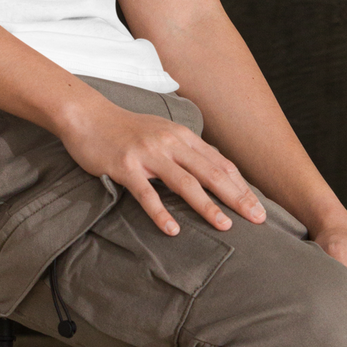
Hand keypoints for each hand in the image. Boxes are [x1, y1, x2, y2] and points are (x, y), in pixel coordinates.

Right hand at [58, 95, 265, 234]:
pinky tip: (173, 230)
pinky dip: (161, 213)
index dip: (241, 185)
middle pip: (211, 173)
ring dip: (207, 206)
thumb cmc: (126, 129)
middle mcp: (170, 143)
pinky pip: (146, 194)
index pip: (220, 163)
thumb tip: (213, 169)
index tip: (258, 206)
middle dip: (237, 197)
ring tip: (225, 226)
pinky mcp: (125, 167)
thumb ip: (186, 149)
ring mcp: (148, 154)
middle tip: (257, 219)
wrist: (88, 116)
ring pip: (185, 183)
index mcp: (182, 136)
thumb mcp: (162, 132)